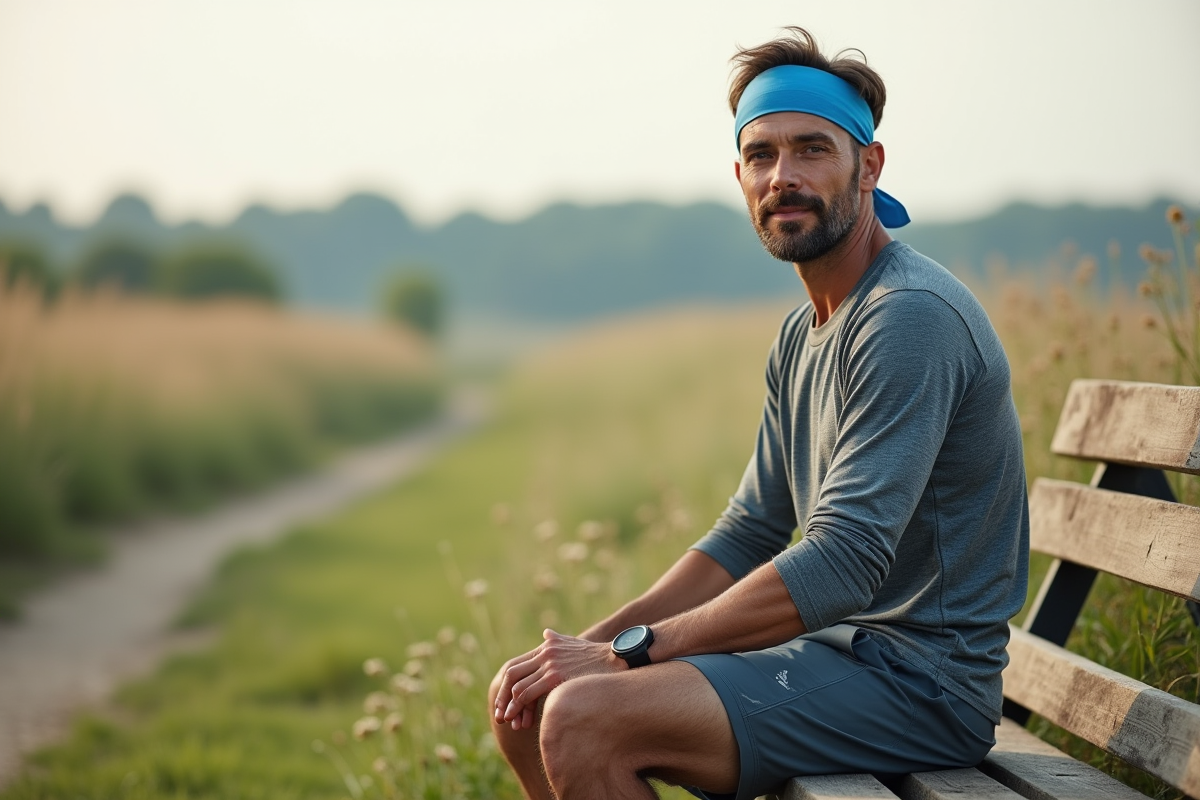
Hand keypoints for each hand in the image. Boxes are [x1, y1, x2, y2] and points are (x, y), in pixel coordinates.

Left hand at [494, 629, 620, 729]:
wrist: (617, 658)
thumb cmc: (598, 656)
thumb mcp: (574, 643)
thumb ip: (557, 640)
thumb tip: (546, 633)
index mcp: (546, 646)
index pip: (516, 665)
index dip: (506, 685)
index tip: (504, 702)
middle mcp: (544, 653)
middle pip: (511, 674)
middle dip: (503, 697)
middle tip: (500, 715)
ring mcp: (549, 664)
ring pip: (517, 687)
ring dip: (511, 707)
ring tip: (509, 722)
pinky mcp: (555, 676)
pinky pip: (528, 693)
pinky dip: (520, 707)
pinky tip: (521, 720)